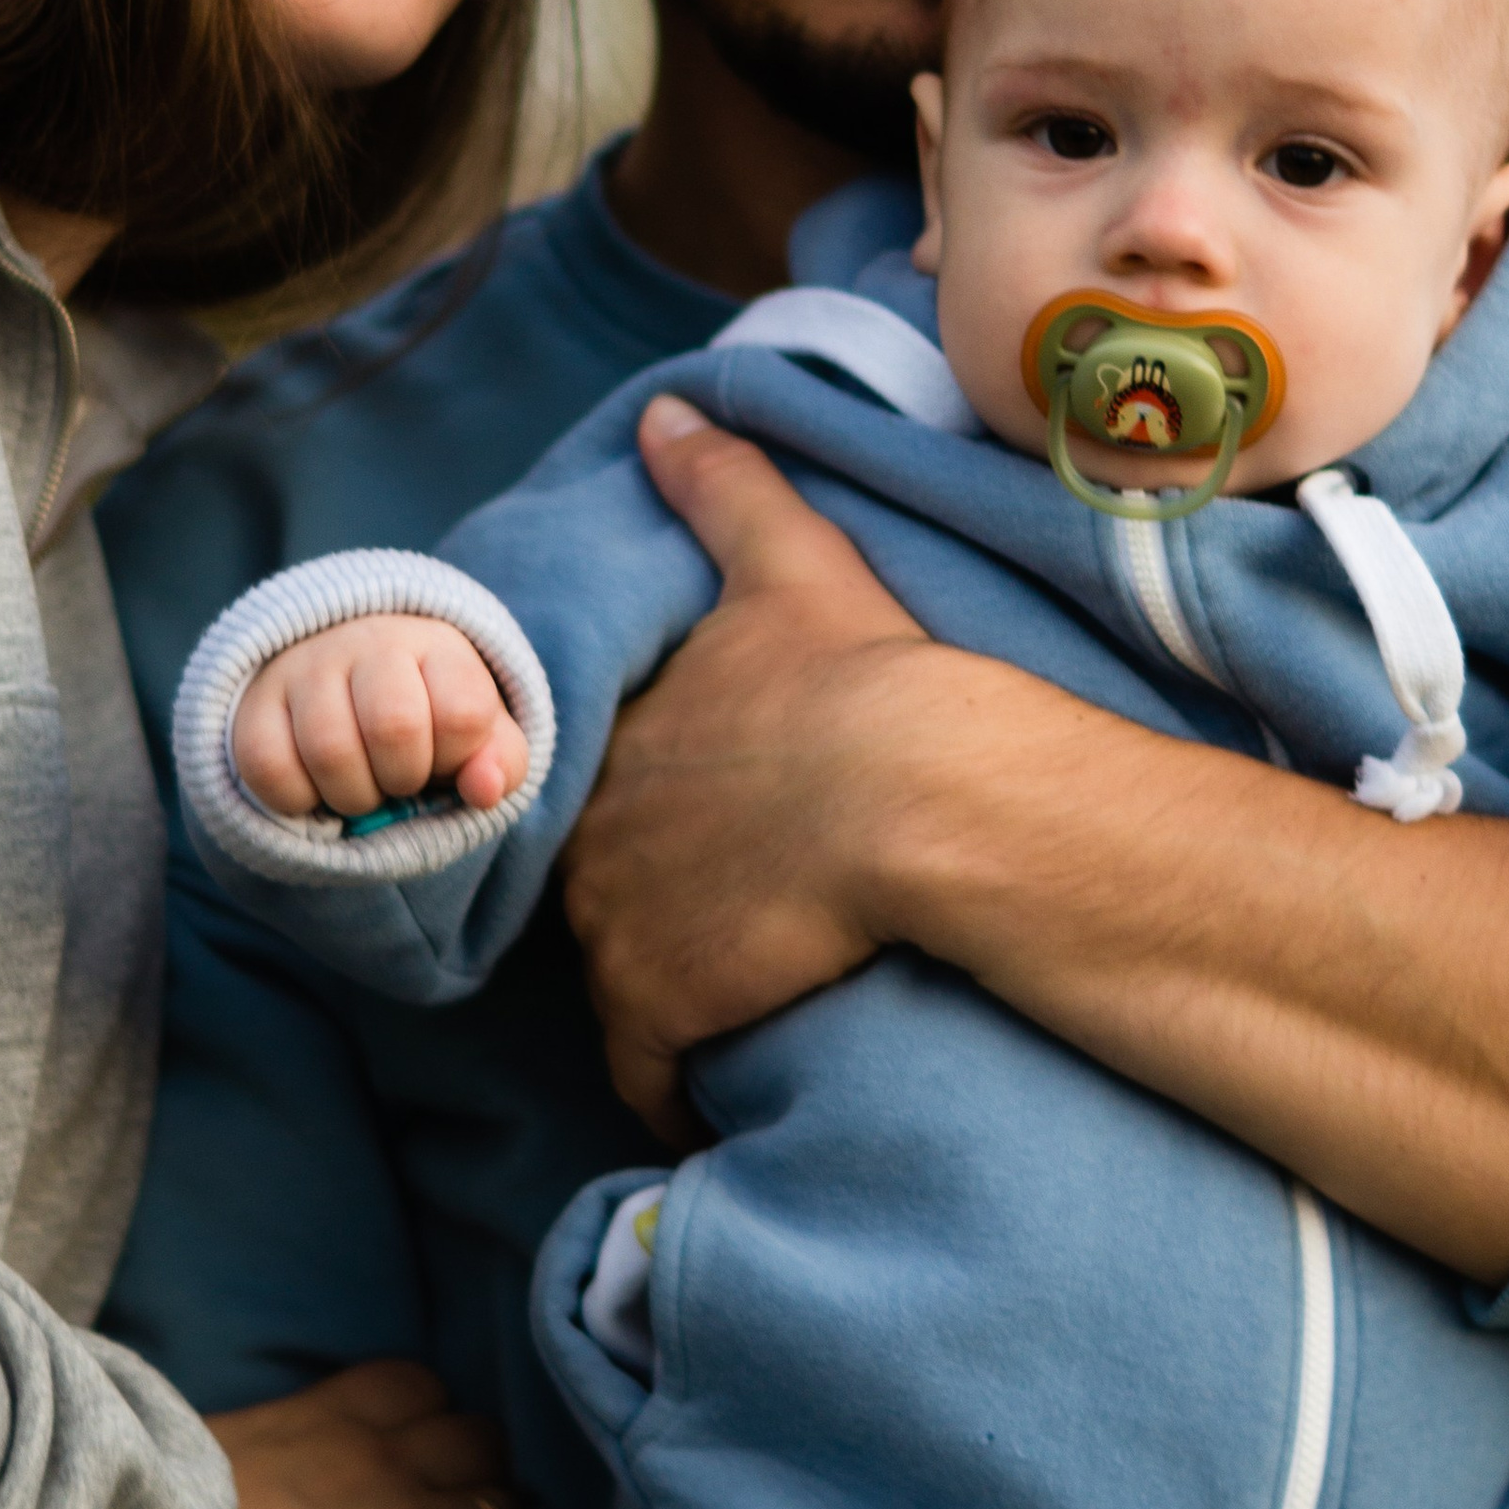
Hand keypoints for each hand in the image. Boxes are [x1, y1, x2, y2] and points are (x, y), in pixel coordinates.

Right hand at [233, 614, 527, 820]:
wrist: (341, 677)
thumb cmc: (424, 718)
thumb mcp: (478, 737)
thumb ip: (500, 763)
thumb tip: (483, 788)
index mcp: (436, 646)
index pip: (464, 713)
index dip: (458, 758)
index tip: (445, 757)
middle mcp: (369, 641)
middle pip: (394, 726)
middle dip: (403, 777)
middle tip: (399, 779)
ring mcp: (306, 666)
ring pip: (329, 749)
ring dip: (352, 795)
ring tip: (360, 786)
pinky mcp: (255, 701)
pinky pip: (270, 767)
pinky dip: (297, 800)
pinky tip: (314, 787)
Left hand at [561, 395, 932, 1137]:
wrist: (916, 795)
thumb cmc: (862, 676)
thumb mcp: (789, 562)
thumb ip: (719, 489)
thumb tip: (662, 412)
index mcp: (620, 737)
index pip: (599, 787)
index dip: (639, 809)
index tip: (685, 830)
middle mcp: (591, 833)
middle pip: (595, 881)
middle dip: (638, 900)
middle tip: (709, 916)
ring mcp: (616, 927)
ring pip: (617, 972)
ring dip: (657, 990)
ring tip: (721, 999)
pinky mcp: (658, 1008)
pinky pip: (642, 1073)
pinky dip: (665, 1087)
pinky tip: (700, 1097)